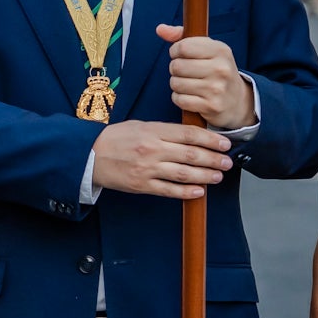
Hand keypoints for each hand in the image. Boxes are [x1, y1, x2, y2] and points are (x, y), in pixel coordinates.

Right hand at [90, 120, 230, 199]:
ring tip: (218, 175)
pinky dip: (186, 192)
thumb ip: (165, 130)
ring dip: (205, 175)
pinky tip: (199, 191)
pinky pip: (169, 190)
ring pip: (184, 173)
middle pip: (191, 154)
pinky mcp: (142, 185)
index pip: (189, 134)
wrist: (89, 155)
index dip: (211, 140)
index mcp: (153, 131)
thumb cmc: (116, 138)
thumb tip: (191, 136)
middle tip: (228, 161)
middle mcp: (153, 149)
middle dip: (214, 159)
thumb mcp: (141, 125)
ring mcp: (148, 169)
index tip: (225, 143)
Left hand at [157, 24, 255, 129]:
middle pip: (177, 66)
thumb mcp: (206, 49)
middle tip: (185, 72)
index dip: (175, 51)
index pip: (183, 46)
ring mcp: (217, 89)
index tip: (180, 55)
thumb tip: (160, 29)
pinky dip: (179, 99)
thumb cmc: (216, 70)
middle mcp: (221, 68)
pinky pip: (179, 100)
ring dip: (177, 85)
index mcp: (220, 50)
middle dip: (175, 69)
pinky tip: (190, 97)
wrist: (237, 101)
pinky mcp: (211, 106)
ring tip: (188, 84)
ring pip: (176, 83)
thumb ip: (181, 36)